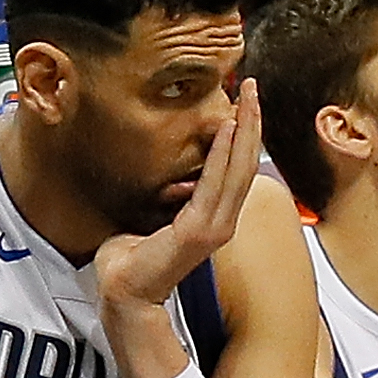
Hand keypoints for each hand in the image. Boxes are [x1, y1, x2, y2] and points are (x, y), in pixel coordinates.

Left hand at [94, 82, 262, 318]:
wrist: (122, 291)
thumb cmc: (132, 258)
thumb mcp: (155, 216)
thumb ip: (171, 197)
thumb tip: (174, 178)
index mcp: (212, 217)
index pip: (236, 168)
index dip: (245, 134)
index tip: (246, 102)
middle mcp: (220, 220)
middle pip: (245, 163)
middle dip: (252, 122)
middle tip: (254, 86)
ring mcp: (213, 227)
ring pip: (237, 169)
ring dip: (244, 129)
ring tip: (248, 97)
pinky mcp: (198, 231)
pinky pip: (214, 183)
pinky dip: (223, 153)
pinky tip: (227, 127)